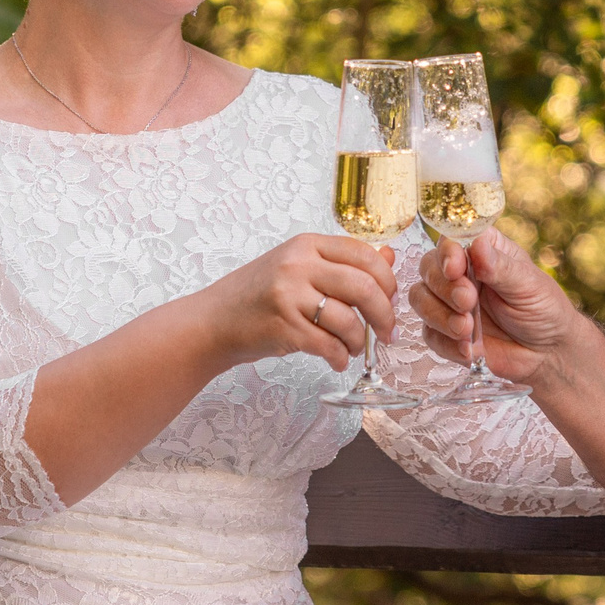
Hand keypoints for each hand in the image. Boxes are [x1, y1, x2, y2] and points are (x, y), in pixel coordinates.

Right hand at [194, 234, 396, 372]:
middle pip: (364, 286)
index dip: (387, 279)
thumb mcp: (299, 267)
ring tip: (355, 348)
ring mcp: (289, 295)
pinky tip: (336, 359)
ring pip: (348, 320)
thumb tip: (390, 257)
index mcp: (306, 244)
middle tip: (388, 332)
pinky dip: (340, 356)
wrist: (213, 321)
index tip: (391, 300)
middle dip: (384, 314)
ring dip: (361, 341)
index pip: (365, 254)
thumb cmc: (258, 295)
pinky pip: (328, 345)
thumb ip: (342, 263)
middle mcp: (298, 265)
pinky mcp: (283, 327)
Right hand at [410, 228, 584, 387]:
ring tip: (467, 330)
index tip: (456, 268)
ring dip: (440, 316)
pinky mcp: (445, 333)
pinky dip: (446, 343)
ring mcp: (449, 304)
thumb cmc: (544, 310)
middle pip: (428, 269)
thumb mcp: (528, 285)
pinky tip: (470, 350)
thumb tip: (477, 244)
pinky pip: (429, 335)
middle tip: (468, 302)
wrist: (547, 353)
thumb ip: (500, 267)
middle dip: (444, 287)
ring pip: (420, 300)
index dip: (447, 254)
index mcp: (482, 251)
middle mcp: (460, 274)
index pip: (451, 241)